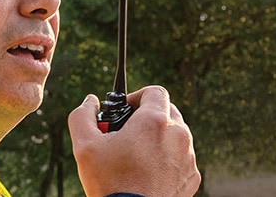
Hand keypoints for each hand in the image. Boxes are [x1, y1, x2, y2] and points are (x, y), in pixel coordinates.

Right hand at [69, 85, 200, 196]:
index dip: (139, 96)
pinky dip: (168, 159)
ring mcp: (188, 156)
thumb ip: (83, 116)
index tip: (127, 109)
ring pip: (176, 135)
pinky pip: (182, 157)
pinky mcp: (192, 176)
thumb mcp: (85, 147)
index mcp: (155, 121)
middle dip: (149, 116)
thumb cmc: (110, 184)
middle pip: (168, 111)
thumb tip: (89, 102)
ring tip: (139, 155)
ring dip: (160, 138)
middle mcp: (178, 135)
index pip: (155, 91)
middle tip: (129, 132)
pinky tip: (150, 171)